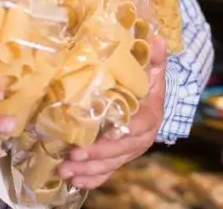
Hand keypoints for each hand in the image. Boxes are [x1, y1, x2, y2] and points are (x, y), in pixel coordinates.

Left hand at [58, 37, 166, 189]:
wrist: (153, 103)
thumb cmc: (148, 83)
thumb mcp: (153, 69)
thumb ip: (154, 57)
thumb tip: (157, 38)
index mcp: (150, 116)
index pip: (139, 127)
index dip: (123, 132)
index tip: (105, 136)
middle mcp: (142, 138)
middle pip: (120, 150)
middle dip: (97, 156)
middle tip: (73, 156)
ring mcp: (130, 151)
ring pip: (111, 164)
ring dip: (88, 170)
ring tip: (66, 171)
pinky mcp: (120, 159)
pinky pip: (108, 173)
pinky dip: (93, 180)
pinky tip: (75, 182)